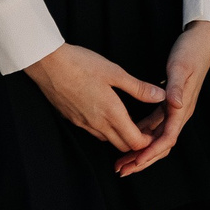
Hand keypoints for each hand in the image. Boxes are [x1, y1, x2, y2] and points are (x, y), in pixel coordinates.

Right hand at [24, 43, 165, 152]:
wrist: (48, 64)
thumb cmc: (81, 64)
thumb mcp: (114, 72)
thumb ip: (139, 88)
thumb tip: (161, 96)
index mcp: (111, 113)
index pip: (135, 142)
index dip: (148, 141)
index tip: (155, 131)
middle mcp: (97, 124)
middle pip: (122, 146)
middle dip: (135, 143)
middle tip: (145, 129)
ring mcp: (83, 123)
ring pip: (107, 140)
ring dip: (119, 136)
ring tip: (128, 122)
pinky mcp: (72, 119)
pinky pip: (93, 132)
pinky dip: (104, 130)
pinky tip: (106, 114)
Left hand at [118, 21, 209, 176]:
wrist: (200, 40)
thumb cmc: (190, 52)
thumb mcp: (181, 68)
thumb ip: (176, 87)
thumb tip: (175, 105)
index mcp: (182, 108)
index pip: (167, 138)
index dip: (151, 152)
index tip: (135, 161)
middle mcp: (179, 112)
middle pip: (160, 145)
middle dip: (142, 159)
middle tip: (122, 169)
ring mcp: (174, 109)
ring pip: (156, 137)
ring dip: (139, 150)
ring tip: (121, 160)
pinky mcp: (168, 103)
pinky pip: (154, 124)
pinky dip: (141, 133)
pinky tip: (127, 135)